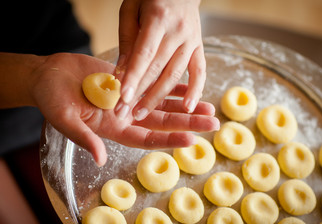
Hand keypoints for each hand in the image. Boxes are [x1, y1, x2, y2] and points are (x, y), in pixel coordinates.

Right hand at [30, 53, 218, 166]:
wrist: (49, 75)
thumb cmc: (51, 99)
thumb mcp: (65, 120)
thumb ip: (84, 138)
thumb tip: (100, 159)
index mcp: (114, 129)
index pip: (146, 138)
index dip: (168, 140)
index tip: (191, 141)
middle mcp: (126, 116)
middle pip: (163, 122)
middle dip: (188, 123)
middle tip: (213, 123)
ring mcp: (129, 98)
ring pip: (163, 103)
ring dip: (185, 105)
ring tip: (209, 106)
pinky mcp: (129, 80)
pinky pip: (154, 82)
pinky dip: (171, 84)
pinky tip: (188, 85)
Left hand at [115, 0, 204, 120]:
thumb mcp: (131, 9)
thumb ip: (127, 40)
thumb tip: (121, 72)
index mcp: (158, 19)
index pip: (144, 54)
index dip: (133, 77)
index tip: (123, 97)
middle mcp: (178, 32)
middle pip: (157, 69)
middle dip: (138, 94)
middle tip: (122, 114)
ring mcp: (191, 41)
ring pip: (175, 75)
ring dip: (157, 98)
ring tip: (140, 115)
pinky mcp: (199, 48)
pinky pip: (200, 72)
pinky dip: (195, 90)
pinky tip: (187, 108)